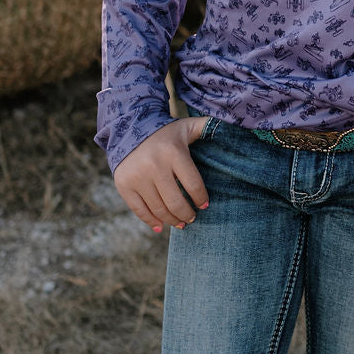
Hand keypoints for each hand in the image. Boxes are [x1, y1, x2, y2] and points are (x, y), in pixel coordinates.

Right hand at [113, 116, 209, 231]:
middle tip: (193, 218)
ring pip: (159, 209)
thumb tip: (230, 128)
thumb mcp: (187, 126)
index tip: (204, 205)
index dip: (201, 198)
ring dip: (172, 220)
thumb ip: (207, 127)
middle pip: (175, 202)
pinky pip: (140, 210)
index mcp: (173, 152)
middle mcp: (154, 165)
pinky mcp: (124, 185)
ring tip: (181, 222)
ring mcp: (137, 177)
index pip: (193, 185)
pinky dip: (151, 221)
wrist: (130, 128)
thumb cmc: (166, 132)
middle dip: (187, 214)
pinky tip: (161, 226)